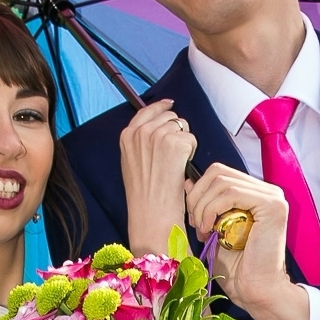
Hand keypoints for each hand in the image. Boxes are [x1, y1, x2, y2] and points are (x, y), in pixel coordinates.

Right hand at [117, 100, 198, 254]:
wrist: (151, 214)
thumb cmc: (144, 196)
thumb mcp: (132, 164)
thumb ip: (141, 143)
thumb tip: (158, 129)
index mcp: (128, 135)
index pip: (147, 110)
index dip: (162, 107)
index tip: (170, 104)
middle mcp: (142, 132)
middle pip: (169, 117)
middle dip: (176, 131)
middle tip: (173, 156)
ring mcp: (159, 136)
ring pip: (182, 127)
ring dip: (184, 142)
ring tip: (175, 165)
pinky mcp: (176, 144)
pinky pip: (191, 139)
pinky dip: (191, 153)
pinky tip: (181, 168)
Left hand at [186, 162, 310, 319]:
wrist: (256, 291)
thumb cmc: (237, 268)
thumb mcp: (213, 229)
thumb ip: (204, 205)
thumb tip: (189, 181)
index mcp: (255, 194)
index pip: (218, 173)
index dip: (198, 192)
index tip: (194, 220)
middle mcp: (267, 191)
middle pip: (217, 172)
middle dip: (197, 198)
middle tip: (196, 225)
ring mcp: (272, 196)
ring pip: (221, 182)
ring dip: (203, 207)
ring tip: (204, 231)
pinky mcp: (272, 205)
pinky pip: (231, 194)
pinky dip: (212, 210)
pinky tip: (211, 229)